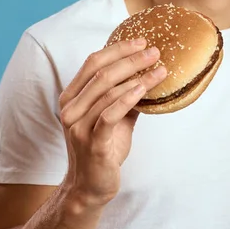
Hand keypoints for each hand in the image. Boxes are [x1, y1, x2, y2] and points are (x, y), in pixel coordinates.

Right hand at [58, 39, 166, 205]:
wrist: (90, 187)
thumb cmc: (102, 149)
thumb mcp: (113, 118)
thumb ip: (124, 97)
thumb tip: (148, 75)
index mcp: (72, 98)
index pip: (92, 63)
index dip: (117, 49)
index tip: (140, 41)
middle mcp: (71, 109)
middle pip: (100, 73)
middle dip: (130, 59)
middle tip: (154, 52)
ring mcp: (79, 126)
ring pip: (107, 91)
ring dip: (137, 77)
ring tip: (158, 70)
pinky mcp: (92, 143)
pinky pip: (109, 115)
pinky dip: (127, 99)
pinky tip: (143, 89)